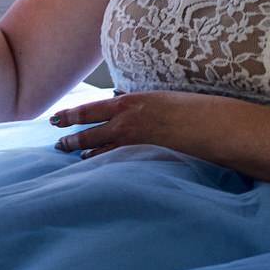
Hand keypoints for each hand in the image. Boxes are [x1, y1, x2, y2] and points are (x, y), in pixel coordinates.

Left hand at [49, 90, 210, 158]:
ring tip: (74, 157)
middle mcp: (126, 124)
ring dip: (84, 155)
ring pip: (98, 153)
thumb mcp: (158, 98)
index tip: (56, 118)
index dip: (69, 115)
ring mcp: (133, 145)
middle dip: (69, 139)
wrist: (214, 128)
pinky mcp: (142, 162)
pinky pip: (115, 166)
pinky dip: (103, 168)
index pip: (88, 110)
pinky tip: (98, 171)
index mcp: (129, 104)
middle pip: (87, 134)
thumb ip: (136, 102)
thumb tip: (120, 100)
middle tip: (57, 144)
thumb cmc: (192, 110)